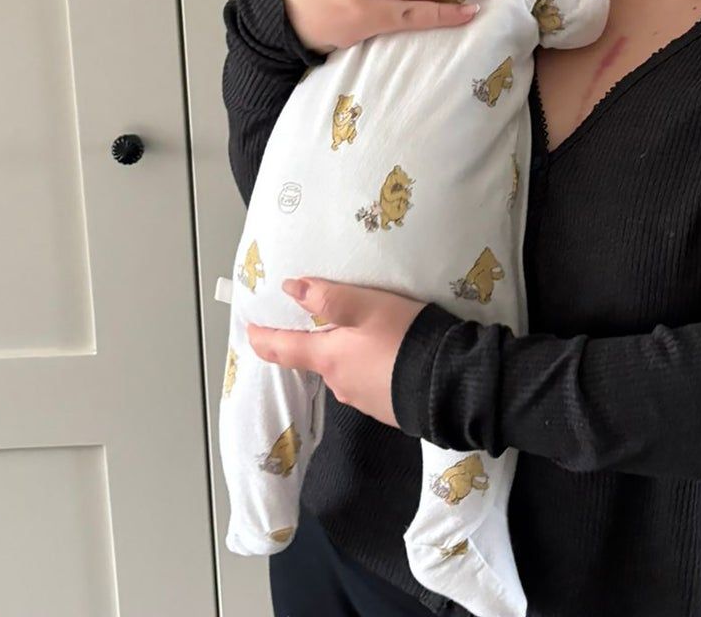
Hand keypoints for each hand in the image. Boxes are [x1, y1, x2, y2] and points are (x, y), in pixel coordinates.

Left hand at [246, 277, 427, 427]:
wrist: (450, 385)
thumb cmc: (405, 339)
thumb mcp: (369, 306)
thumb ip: (328, 298)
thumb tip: (290, 289)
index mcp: (329, 358)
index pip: (284, 349)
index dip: (264, 338)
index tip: (250, 331)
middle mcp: (339, 383)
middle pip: (320, 361)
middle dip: (322, 344)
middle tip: (335, 325)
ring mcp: (363, 401)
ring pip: (347, 374)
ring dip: (353, 358)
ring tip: (377, 340)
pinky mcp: (389, 410)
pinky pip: (372, 386)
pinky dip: (376, 372)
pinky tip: (395, 362)